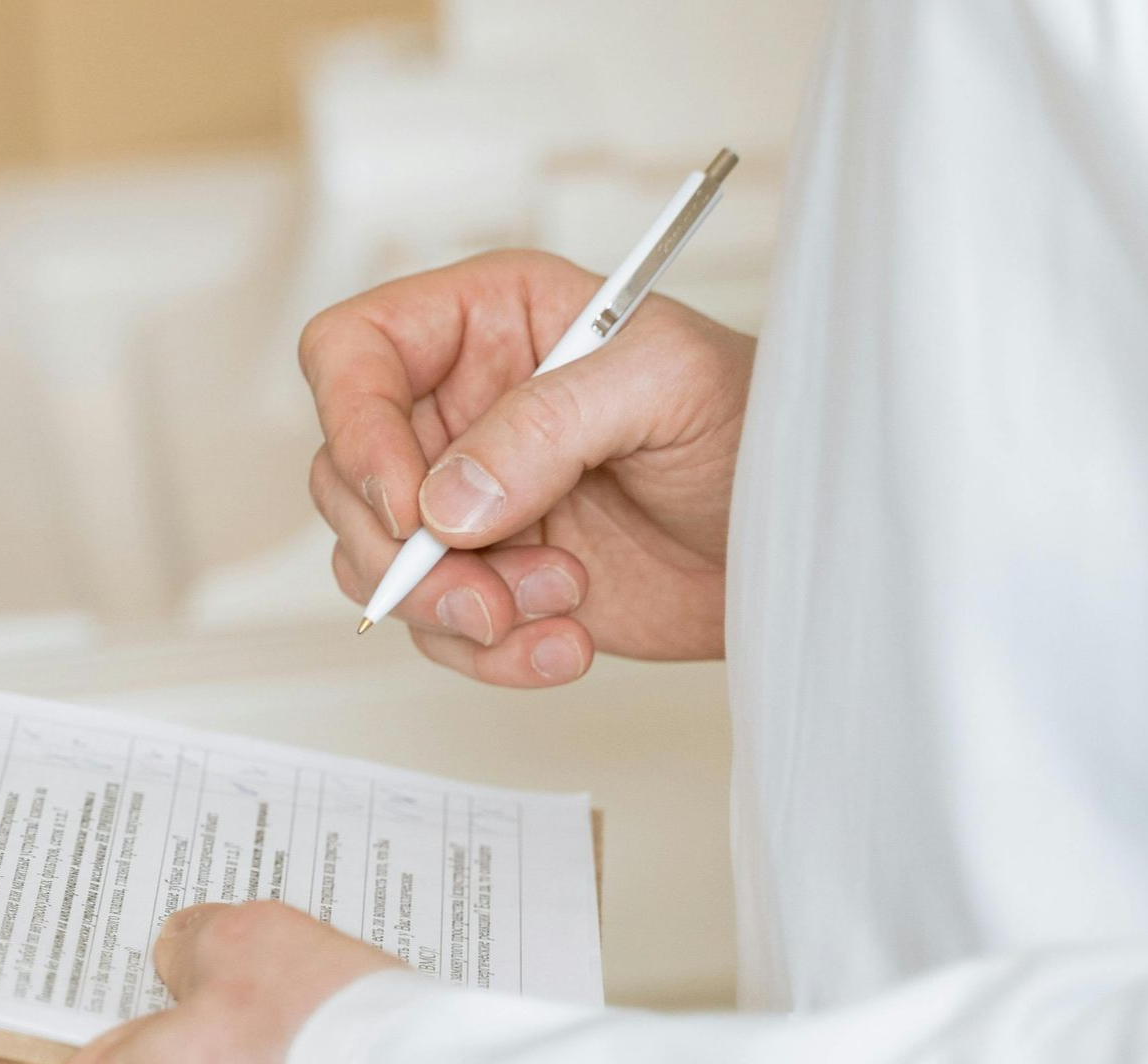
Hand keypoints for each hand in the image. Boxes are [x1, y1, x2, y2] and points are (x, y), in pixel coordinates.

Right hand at [303, 250, 754, 685]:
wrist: (802, 535)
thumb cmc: (754, 423)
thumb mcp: (665, 384)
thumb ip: (548, 425)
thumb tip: (447, 501)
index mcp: (488, 325)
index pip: (352, 354)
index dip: (354, 425)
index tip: (408, 503)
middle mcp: (459, 410)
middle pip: (346, 477)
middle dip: (406, 554)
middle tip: (486, 593)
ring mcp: (468, 502)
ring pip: (377, 564)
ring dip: (453, 609)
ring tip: (560, 603)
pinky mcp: (492, 580)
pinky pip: (437, 629)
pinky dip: (491, 654)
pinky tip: (567, 642)